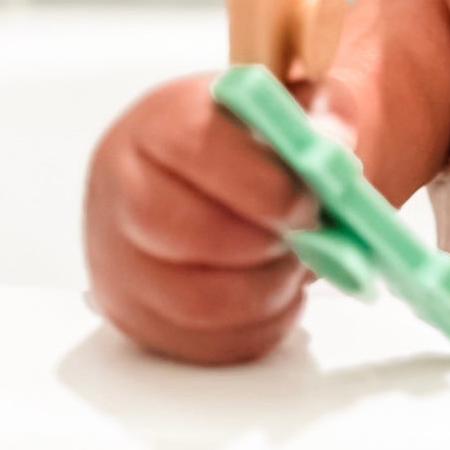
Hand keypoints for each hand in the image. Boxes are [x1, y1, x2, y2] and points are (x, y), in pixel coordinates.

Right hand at [83, 71, 357, 364]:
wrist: (215, 171)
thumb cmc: (255, 138)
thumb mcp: (294, 104)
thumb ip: (319, 119)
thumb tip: (331, 151)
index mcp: (162, 121)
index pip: (198, 150)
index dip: (265, 183)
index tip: (311, 198)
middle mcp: (123, 187)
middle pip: (191, 233)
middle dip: (269, 244)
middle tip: (311, 237)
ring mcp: (118, 258)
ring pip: (196, 302)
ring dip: (267, 291)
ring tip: (296, 264)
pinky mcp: (134, 314)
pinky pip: (201, 345)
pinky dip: (257, 328)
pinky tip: (278, 294)